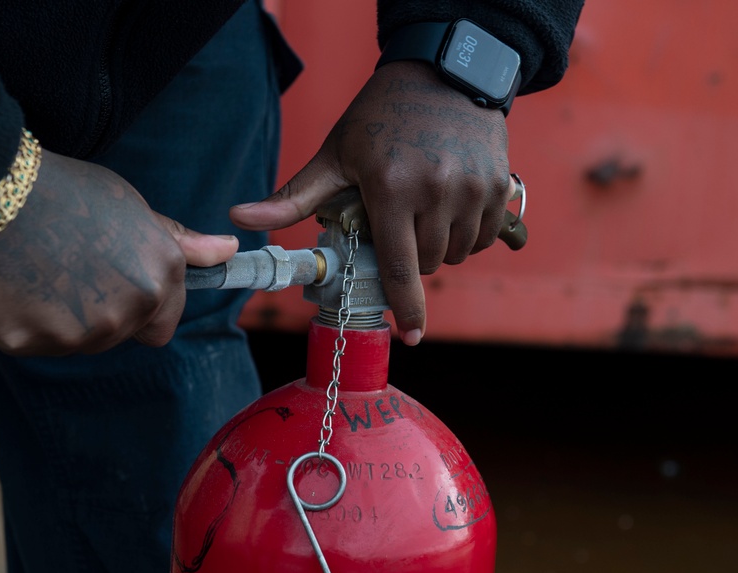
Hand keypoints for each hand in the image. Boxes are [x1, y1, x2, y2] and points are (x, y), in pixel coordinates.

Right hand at [0, 149, 237, 354]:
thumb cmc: (68, 192)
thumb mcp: (134, 209)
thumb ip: (181, 243)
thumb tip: (228, 250)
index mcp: (160, 277)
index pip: (162, 327)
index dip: (140, 306)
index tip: (112, 280)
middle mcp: (129, 310)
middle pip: (120, 336)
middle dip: (101, 312)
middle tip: (70, 267)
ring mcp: (79, 331)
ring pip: (79, 344)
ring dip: (64, 320)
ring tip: (42, 270)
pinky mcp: (30, 341)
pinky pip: (35, 344)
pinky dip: (25, 323)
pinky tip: (16, 283)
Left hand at [230, 61, 514, 344]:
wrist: (444, 71)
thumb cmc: (381, 115)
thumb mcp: (335, 155)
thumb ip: (293, 197)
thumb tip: (238, 219)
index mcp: (392, 188)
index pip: (400, 267)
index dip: (407, 308)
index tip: (411, 336)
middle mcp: (438, 191)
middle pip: (426, 264)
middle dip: (409, 257)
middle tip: (397, 222)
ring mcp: (474, 189)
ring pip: (456, 253)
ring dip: (438, 247)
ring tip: (423, 209)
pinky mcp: (499, 186)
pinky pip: (482, 236)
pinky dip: (465, 234)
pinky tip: (450, 204)